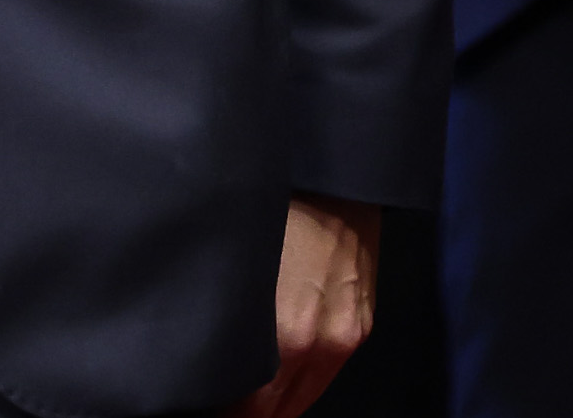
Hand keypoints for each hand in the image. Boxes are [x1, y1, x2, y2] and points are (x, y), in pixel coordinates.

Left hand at [229, 194, 381, 417]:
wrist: (337, 178)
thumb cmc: (279, 208)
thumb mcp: (238, 264)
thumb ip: (231, 319)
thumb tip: (212, 352)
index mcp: (288, 333)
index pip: (253, 407)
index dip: (229, 410)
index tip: (209, 405)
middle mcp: (323, 343)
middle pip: (281, 408)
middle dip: (251, 409)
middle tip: (223, 402)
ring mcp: (347, 334)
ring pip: (306, 394)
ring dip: (278, 400)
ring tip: (248, 395)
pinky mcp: (363, 322)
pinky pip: (328, 370)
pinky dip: (303, 379)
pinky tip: (281, 373)